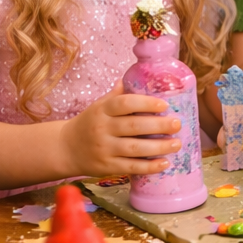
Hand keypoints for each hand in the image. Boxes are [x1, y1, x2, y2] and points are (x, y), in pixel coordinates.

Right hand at [62, 83, 182, 177]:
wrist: (65, 148)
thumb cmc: (90, 123)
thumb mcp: (99, 105)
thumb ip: (118, 95)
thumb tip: (139, 75)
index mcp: (102, 110)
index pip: (124, 103)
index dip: (145, 103)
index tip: (164, 105)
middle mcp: (102, 128)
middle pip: (134, 126)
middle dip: (159, 125)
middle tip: (177, 124)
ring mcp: (104, 148)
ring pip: (135, 148)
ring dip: (159, 147)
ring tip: (177, 144)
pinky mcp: (106, 166)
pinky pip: (131, 167)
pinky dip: (149, 167)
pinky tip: (164, 163)